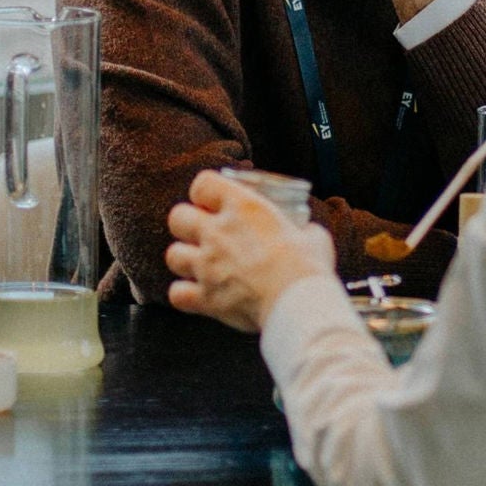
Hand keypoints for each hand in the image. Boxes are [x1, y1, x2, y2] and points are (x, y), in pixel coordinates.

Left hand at [165, 171, 335, 331]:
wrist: (297, 302)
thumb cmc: (307, 267)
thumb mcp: (313, 236)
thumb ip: (301, 231)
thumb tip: (307, 234)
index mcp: (243, 207)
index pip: (202, 184)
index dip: (205, 192)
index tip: (214, 202)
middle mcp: (217, 232)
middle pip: (177, 217)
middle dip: (187, 224)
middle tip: (204, 234)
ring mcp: (206, 265)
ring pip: (172, 255)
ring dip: (185, 259)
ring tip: (201, 266)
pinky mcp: (205, 298)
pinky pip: (176, 294)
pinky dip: (185, 295)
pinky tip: (199, 295)